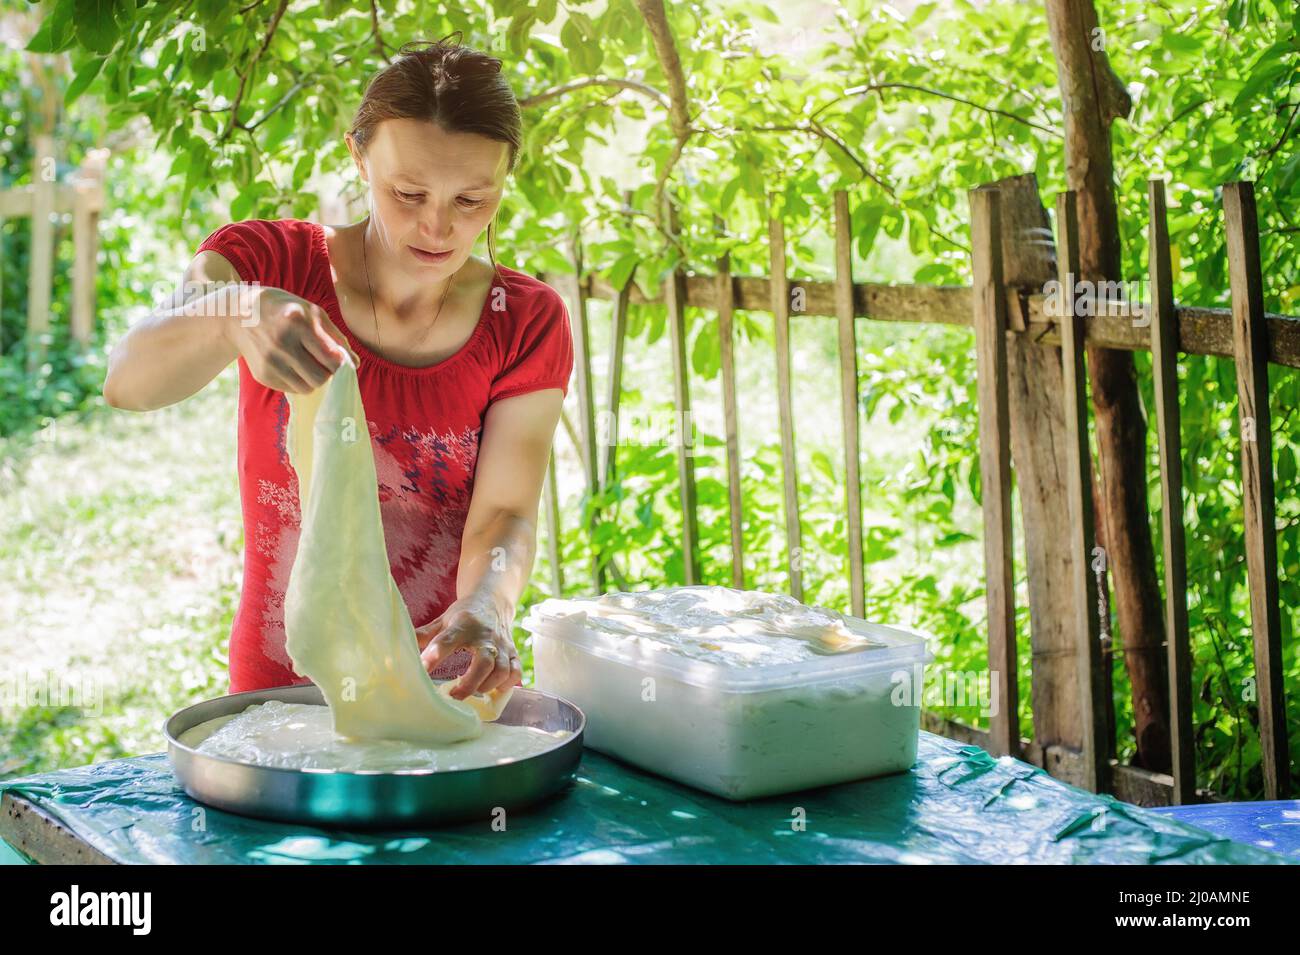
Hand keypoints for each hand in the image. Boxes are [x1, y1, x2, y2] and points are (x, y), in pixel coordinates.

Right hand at [224, 286, 355, 393]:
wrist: (240, 313)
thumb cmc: (285, 310)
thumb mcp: (312, 312)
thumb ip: (336, 337)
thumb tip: (355, 364)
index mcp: (298, 323)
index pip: (331, 359)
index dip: (341, 365)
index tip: (340, 361)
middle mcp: (282, 344)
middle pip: (320, 378)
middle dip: (328, 375)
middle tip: (325, 365)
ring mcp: (269, 361)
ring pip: (306, 388)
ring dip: (313, 380)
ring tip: (309, 364)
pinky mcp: (262, 375)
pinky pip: (291, 389)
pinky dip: (297, 381)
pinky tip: (291, 365)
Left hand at [417, 595, 521, 698]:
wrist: (493, 601)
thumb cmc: (463, 615)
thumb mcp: (443, 620)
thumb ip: (424, 636)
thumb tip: (398, 649)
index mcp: (463, 625)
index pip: (448, 640)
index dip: (435, 654)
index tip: (422, 668)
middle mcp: (485, 635)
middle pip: (484, 661)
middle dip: (470, 683)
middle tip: (453, 695)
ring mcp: (502, 645)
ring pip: (502, 669)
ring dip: (488, 685)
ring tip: (474, 693)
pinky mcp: (513, 653)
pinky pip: (515, 672)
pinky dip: (507, 684)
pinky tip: (494, 689)